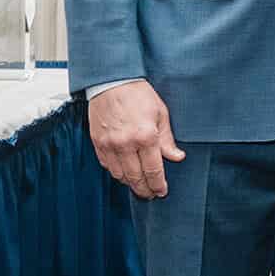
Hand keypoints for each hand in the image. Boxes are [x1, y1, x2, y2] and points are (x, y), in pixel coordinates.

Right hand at [88, 80, 184, 197]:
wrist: (111, 81)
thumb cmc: (138, 94)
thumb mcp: (160, 113)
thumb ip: (167, 139)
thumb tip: (176, 157)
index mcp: (146, 136)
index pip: (153, 170)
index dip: (158, 184)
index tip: (162, 191)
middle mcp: (126, 144)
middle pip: (136, 177)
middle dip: (145, 189)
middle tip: (151, 194)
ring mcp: (109, 144)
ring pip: (120, 175)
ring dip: (130, 183)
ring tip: (139, 185)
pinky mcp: (97, 143)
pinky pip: (107, 165)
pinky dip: (116, 172)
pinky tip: (124, 173)